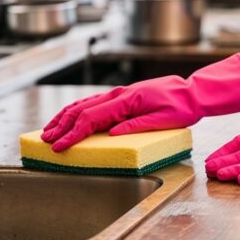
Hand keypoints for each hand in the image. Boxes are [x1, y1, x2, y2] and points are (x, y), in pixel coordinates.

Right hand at [41, 54, 239, 151]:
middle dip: (62, 126)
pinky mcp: (121, 97)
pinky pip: (94, 103)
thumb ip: (136, 126)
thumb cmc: (182, 106)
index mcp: (126, 100)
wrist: (193, 92)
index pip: (92, 118)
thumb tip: (113, 134)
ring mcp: (118, 94)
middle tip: (45, 141)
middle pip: (81, 110)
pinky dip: (77, 111)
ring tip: (49, 130)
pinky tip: (69, 119)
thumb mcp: (163, 120)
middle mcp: (118, 94)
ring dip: (65, 117)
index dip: (73, 134)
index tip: (59, 147)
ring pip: (84, 104)